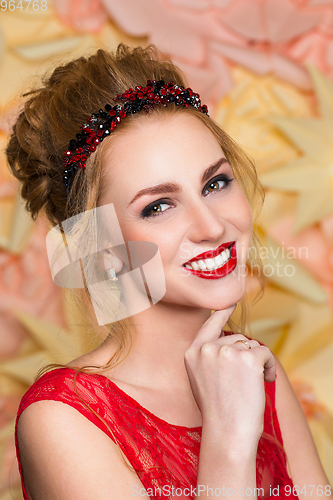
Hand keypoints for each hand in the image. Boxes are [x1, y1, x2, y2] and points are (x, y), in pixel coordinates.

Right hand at [184, 308, 275, 449]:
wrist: (227, 432)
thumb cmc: (217, 412)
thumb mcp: (201, 379)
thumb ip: (210, 357)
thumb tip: (233, 342)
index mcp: (192, 353)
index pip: (209, 324)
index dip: (223, 313)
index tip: (232, 302)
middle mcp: (207, 348)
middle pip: (236, 338)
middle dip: (247, 356)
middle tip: (247, 380)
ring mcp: (226, 351)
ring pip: (252, 346)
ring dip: (259, 363)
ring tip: (254, 385)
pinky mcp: (247, 358)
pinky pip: (266, 353)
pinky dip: (270, 367)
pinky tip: (265, 382)